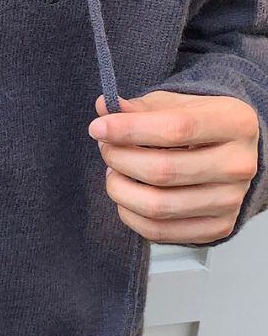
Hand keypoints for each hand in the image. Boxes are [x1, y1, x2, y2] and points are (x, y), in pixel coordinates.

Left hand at [89, 90, 259, 244]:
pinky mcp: (218, 227)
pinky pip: (160, 231)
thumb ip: (137, 107)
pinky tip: (127, 193)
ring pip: (158, 205)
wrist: (230, 153)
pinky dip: (130, 213)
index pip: (176, 129)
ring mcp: (231, 200)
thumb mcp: (172, 104)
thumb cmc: (197, 123)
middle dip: (119, 159)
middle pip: (163, 170)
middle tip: (106, 149)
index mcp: (234, 123)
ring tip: (114, 171)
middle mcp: (239, 164)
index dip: (129, 129)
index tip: (97, 128)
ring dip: (120, 188)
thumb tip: (103, 108)